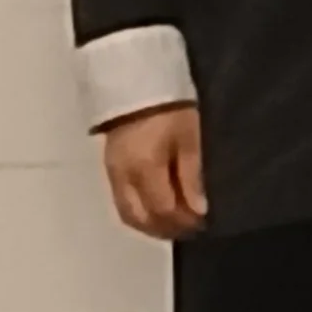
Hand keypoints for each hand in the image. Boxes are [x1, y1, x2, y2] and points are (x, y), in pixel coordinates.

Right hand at [99, 104, 206, 238]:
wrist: (135, 81)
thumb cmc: (170, 107)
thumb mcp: (189, 138)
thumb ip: (191, 176)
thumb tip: (198, 210)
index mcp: (145, 169)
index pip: (163, 210)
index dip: (183, 222)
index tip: (202, 223)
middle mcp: (124, 177)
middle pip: (140, 218)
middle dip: (165, 229)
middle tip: (189, 229)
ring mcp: (112, 173)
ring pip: (127, 214)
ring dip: (150, 225)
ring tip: (174, 223)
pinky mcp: (109, 167)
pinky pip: (121, 201)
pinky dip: (139, 212)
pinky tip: (156, 209)